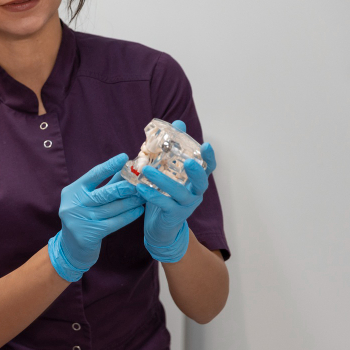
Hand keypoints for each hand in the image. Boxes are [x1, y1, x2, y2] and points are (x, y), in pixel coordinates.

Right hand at [48, 153, 144, 281]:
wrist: (71, 248)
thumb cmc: (84, 218)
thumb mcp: (89, 200)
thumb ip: (106, 185)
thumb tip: (126, 168)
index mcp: (72, 191)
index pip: (93, 175)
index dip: (109, 166)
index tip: (124, 157)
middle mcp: (73, 204)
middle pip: (104, 193)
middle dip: (125, 187)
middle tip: (142, 181)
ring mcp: (80, 220)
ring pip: (112, 208)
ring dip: (131, 201)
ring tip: (144, 195)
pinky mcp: (88, 234)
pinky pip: (114, 223)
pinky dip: (128, 216)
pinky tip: (139, 210)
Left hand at [137, 120, 216, 262]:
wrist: (159, 226)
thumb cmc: (165, 194)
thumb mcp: (168, 170)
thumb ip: (173, 148)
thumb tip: (178, 123)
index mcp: (195, 180)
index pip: (207, 167)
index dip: (209, 157)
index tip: (206, 145)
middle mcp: (195, 192)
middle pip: (201, 181)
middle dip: (195, 171)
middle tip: (187, 161)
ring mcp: (186, 205)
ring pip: (179, 193)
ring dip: (164, 181)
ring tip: (147, 170)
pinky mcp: (174, 216)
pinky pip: (165, 205)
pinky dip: (153, 195)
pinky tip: (140, 188)